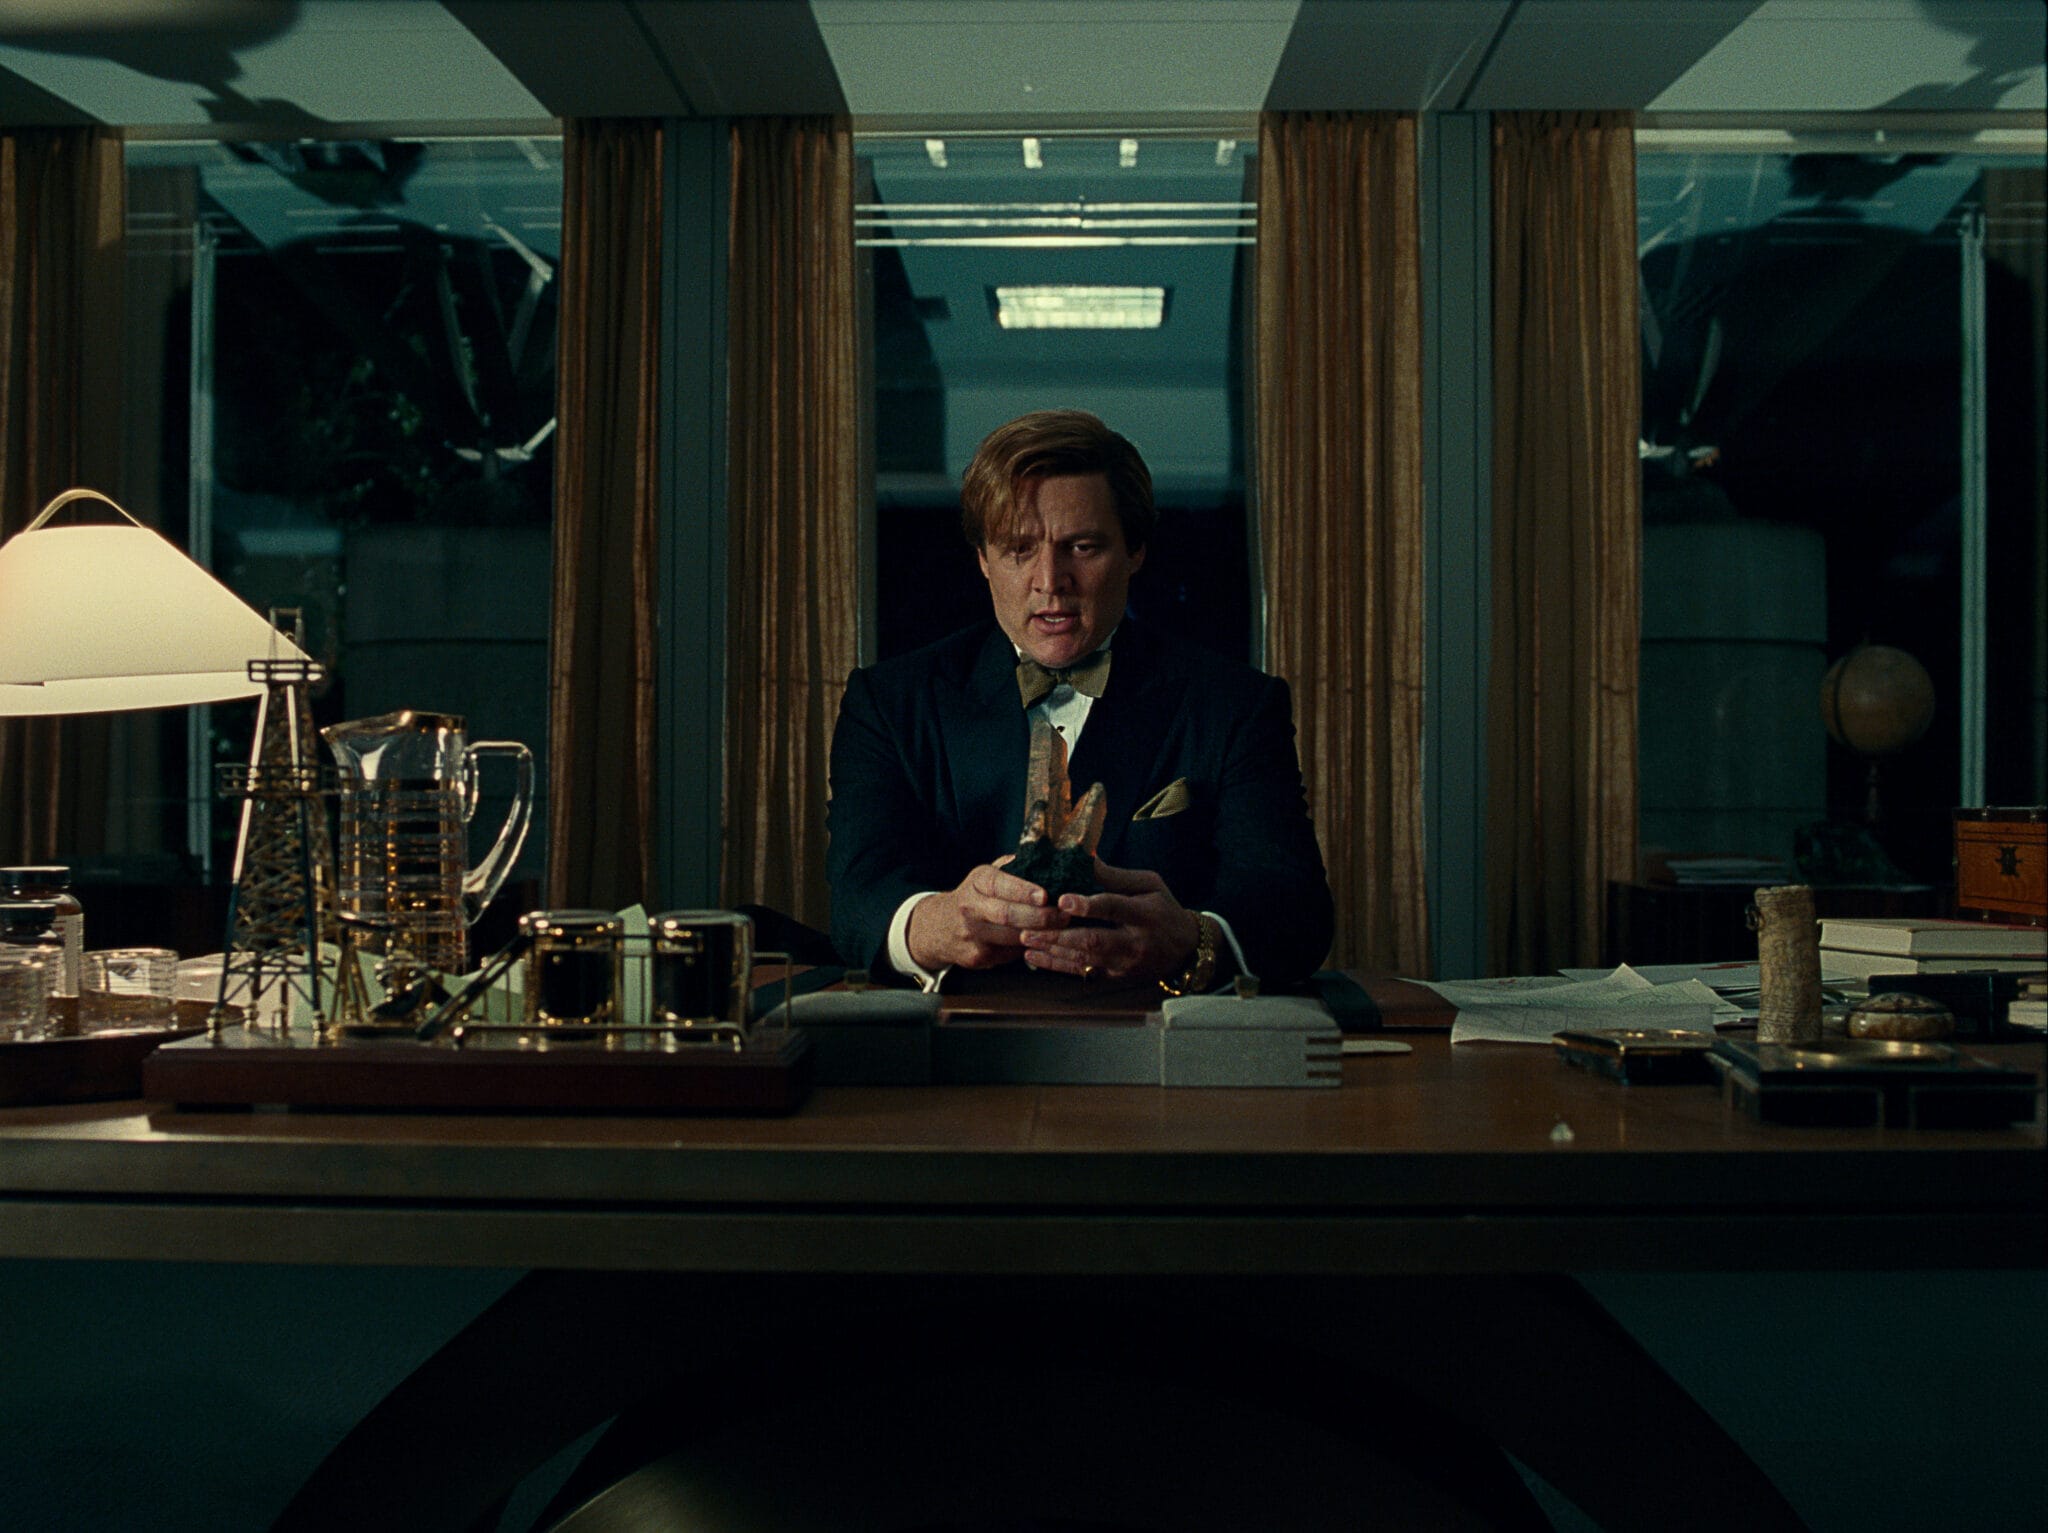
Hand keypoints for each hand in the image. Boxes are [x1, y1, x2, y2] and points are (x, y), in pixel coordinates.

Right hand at [906, 855, 1069, 971]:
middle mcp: (970, 907)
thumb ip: (1013, 868)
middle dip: (1039, 916)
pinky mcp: (977, 957)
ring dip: (1041, 934)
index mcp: (977, 882)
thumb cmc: (977, 896)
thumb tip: (1048, 857)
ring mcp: (972, 934)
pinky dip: (1030, 948)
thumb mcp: (987, 875)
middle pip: (1006, 914)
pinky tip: (1044, 942)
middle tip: (1064, 915)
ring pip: (1012, 938)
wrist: (940, 927)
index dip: (1023, 891)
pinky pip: (1010, 954)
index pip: (999, 884)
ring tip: (1062, 929)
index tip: (1045, 895)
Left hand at [1019, 858, 1200, 982]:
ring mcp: (1125, 964)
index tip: (1062, 900)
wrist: (1185, 950)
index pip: (1114, 908)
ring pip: (1085, 959)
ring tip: (1026, 938)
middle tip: (1030, 925)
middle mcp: (1135, 942)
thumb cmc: (1163, 909)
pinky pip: (1083, 972)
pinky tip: (1034, 956)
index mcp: (1145, 913)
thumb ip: (1115, 875)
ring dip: (1052, 949)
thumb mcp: (1148, 884)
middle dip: (1060, 934)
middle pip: (1094, 940)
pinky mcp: (1116, 977)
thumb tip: (1083, 857)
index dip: (1088, 905)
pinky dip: (1056, 965)